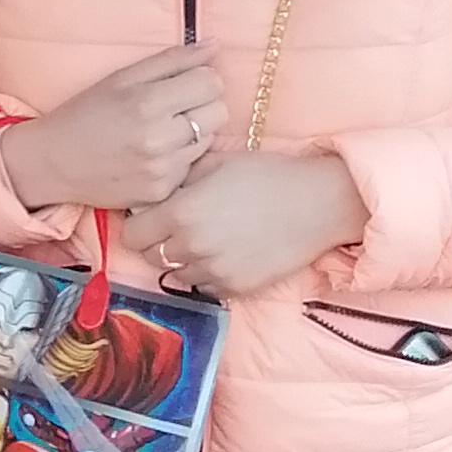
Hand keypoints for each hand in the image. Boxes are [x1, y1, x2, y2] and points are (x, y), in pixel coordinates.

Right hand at [0, 44, 227, 215]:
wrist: (53, 163)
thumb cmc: (86, 113)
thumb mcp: (122, 77)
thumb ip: (172, 60)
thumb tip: (215, 45)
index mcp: (147, 102)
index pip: (211, 82)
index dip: (201, 78)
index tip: (184, 83)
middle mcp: (158, 138)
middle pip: (218, 112)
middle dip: (202, 104)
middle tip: (174, 107)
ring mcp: (162, 169)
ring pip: (209, 139)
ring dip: (193, 132)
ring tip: (162, 131)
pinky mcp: (161, 191)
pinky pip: (192, 166)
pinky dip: (180, 158)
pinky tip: (155, 155)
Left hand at [121, 148, 367, 298]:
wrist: (319, 204)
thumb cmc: (268, 175)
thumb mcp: (217, 162)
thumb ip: (177, 177)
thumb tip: (152, 189)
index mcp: (181, 213)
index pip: (132, 234)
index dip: (138, 223)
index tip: (151, 215)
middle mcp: (192, 247)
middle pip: (150, 256)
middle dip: (157, 241)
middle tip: (177, 225)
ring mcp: (214, 272)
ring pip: (175, 274)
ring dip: (182, 259)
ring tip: (206, 238)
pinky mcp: (236, 289)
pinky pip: (204, 286)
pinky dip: (207, 273)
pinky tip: (226, 253)